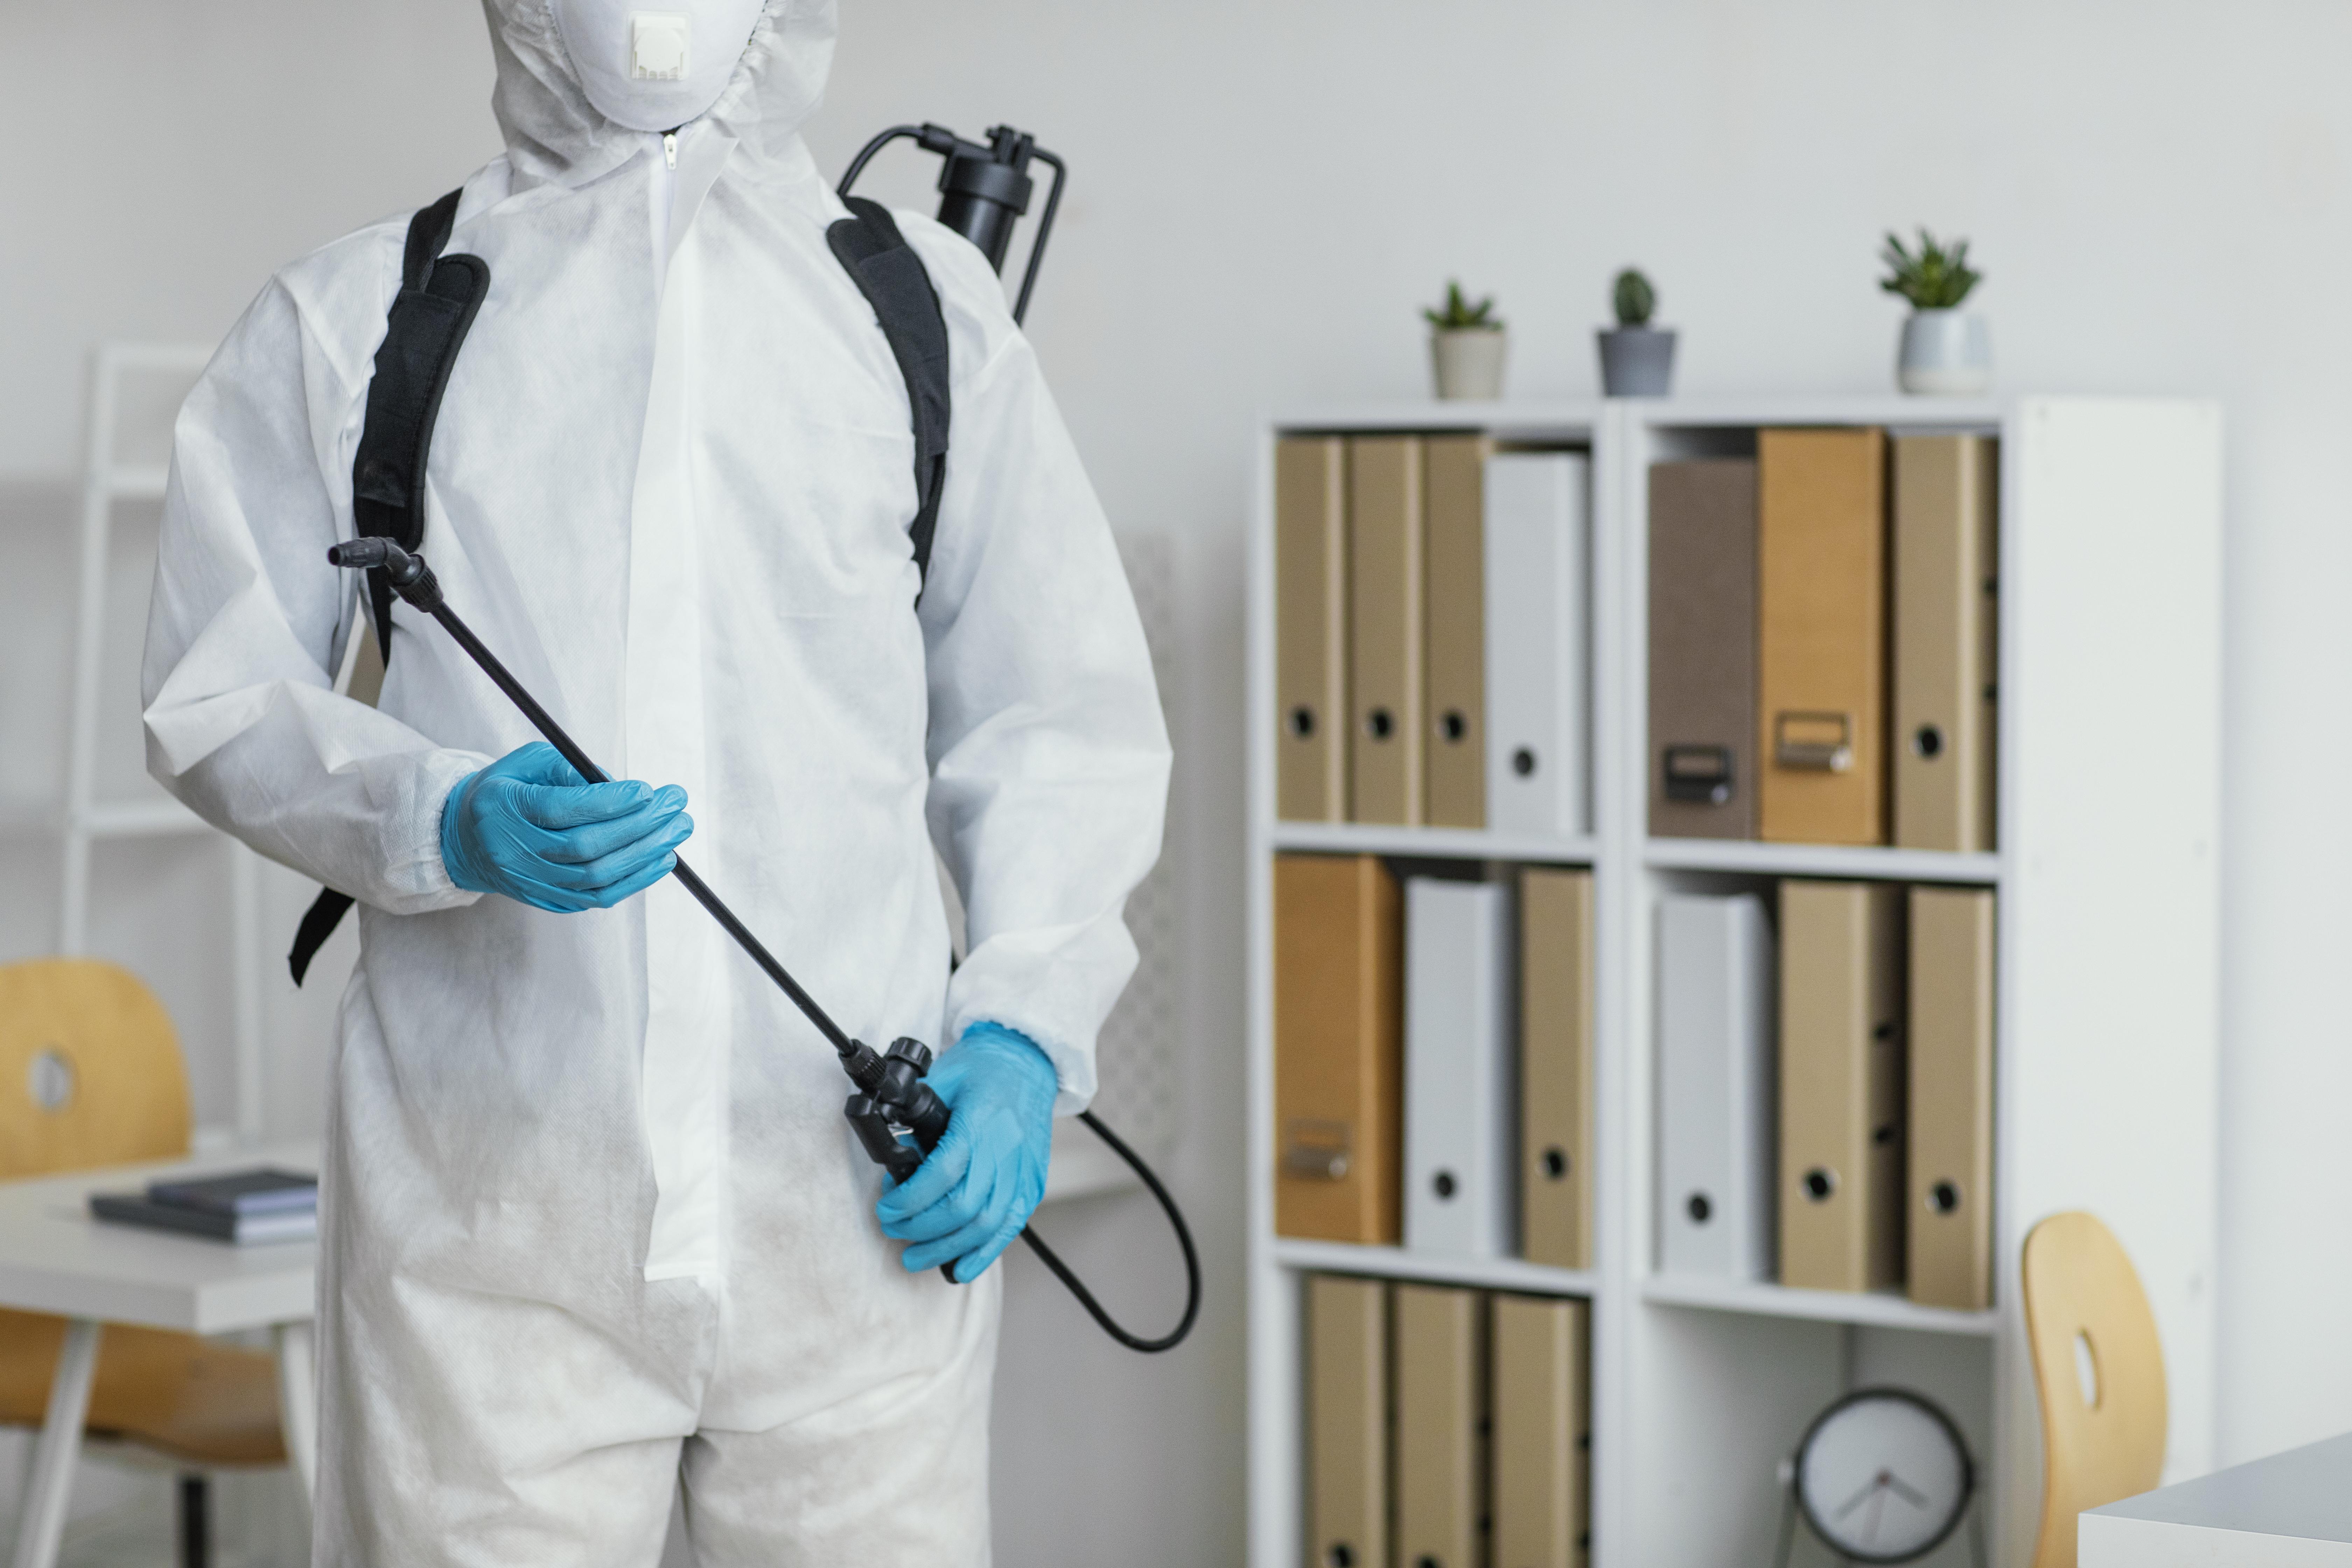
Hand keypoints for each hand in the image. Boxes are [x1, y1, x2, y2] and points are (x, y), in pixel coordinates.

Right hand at [440, 742, 690, 912]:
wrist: (465, 839)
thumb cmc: (505, 791)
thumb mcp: (527, 763)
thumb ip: (570, 769)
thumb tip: (621, 786)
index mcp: (503, 808)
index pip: (562, 809)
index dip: (610, 802)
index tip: (648, 790)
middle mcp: (514, 851)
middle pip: (585, 845)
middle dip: (639, 825)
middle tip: (677, 806)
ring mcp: (530, 882)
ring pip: (595, 877)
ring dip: (645, 854)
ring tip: (678, 830)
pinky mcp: (547, 900)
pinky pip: (597, 897)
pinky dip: (635, 880)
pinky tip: (661, 859)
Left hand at [875, 1022, 1057, 1282]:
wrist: (1028, 1060)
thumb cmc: (982, 1068)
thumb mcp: (940, 1079)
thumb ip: (912, 1113)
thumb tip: (887, 1146)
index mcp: (981, 1121)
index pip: (944, 1172)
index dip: (910, 1199)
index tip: (886, 1207)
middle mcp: (1006, 1149)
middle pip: (964, 1207)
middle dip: (921, 1228)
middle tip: (893, 1229)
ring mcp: (1023, 1170)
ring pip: (986, 1225)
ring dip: (946, 1248)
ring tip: (914, 1257)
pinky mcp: (1032, 1183)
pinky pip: (1009, 1226)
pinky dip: (984, 1252)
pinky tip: (959, 1267)